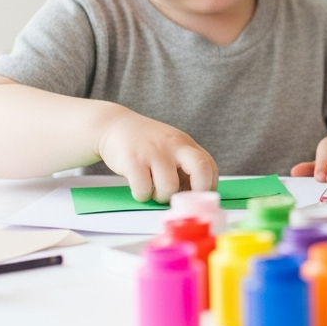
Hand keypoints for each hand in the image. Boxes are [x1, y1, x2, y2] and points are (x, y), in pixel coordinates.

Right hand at [97, 111, 216, 202]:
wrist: (115, 125)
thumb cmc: (147, 144)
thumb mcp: (172, 146)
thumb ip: (185, 165)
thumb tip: (194, 197)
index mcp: (187, 145)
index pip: (210, 167)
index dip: (207, 187)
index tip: (196, 196)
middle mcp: (174, 146)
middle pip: (201, 169)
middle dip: (197, 191)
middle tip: (183, 200)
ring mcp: (154, 152)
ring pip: (169, 187)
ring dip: (162, 197)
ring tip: (155, 192)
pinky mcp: (133, 160)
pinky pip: (143, 189)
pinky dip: (142, 195)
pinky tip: (140, 188)